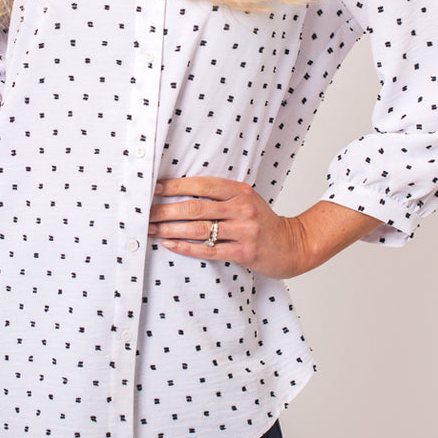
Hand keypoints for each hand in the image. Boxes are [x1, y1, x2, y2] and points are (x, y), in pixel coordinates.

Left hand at [148, 176, 311, 278]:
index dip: (174, 186)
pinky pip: (208, 250)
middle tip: (146, 213)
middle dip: (165, 210)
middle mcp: (241, 208)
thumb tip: (181, 193)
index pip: (200, 184)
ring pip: (198, 229)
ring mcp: (244, 230)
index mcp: (239, 190)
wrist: (292, 245)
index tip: (153, 189)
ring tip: (151, 229)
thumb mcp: (245, 200)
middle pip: (195, 207)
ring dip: (170, 229)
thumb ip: (220, 195)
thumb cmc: (262, 221)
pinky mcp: (244, 252)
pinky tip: (169, 244)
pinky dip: (185, 247)